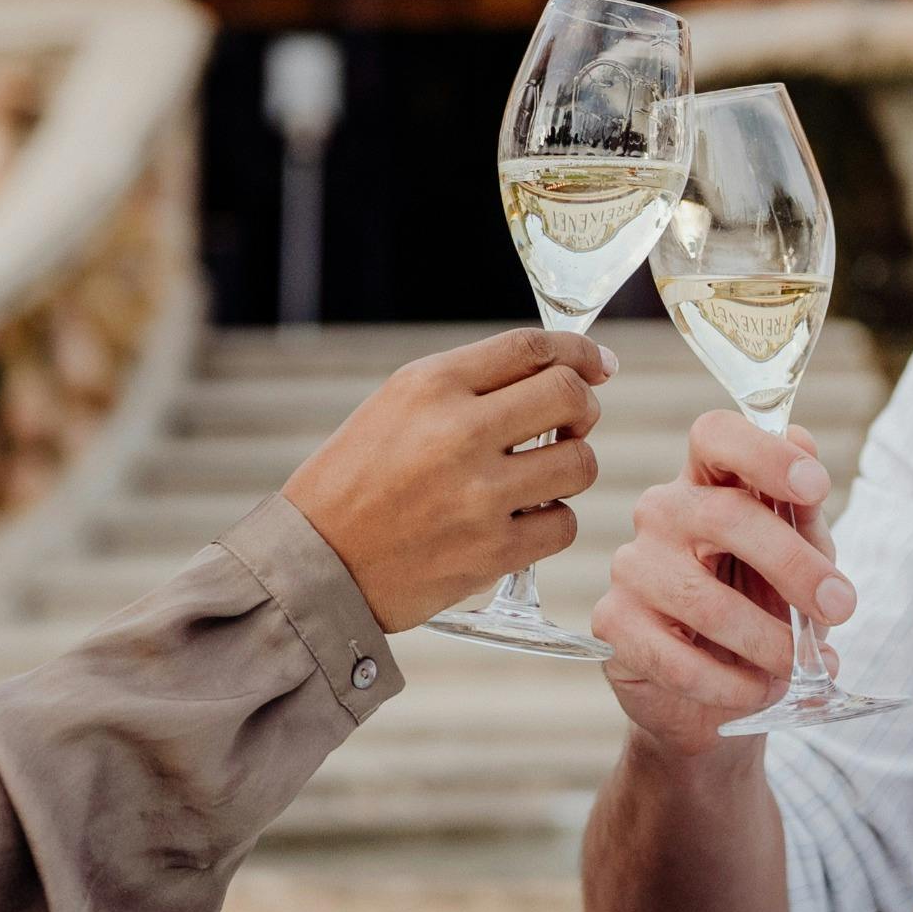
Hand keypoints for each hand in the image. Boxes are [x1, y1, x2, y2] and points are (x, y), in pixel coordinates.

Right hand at [283, 328, 611, 632]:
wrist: (315, 563)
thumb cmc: (356, 479)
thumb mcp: (397, 405)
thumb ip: (469, 385)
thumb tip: (557, 373)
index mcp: (431, 385)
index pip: (531, 348)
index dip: (579, 351)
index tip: (597, 364)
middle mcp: (460, 432)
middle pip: (569, 397)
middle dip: (584, 408)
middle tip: (574, 423)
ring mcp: (479, 495)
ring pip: (580, 463)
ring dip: (572, 466)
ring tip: (542, 476)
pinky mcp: (491, 552)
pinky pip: (563, 525)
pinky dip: (553, 521)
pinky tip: (525, 520)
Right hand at [594, 410, 855, 760]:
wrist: (723, 696)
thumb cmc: (763, 610)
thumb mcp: (801, 562)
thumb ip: (803, 513)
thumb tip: (803, 438)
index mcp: (708, 481)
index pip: (716, 435)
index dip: (764, 454)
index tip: (815, 487)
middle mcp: (662, 512)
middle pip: (724, 517)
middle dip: (794, 565)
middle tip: (841, 606)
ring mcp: (631, 566)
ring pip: (704, 600)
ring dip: (768, 641)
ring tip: (803, 666)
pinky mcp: (613, 625)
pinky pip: (677, 660)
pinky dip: (733, 684)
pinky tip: (761, 690)